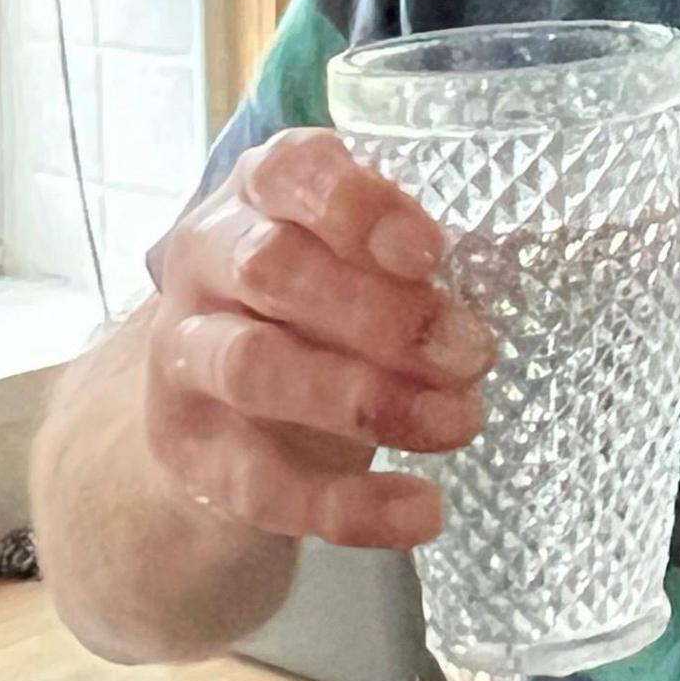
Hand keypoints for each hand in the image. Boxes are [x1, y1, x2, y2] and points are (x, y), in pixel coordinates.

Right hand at [141, 128, 491, 548]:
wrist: (218, 420)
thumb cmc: (316, 314)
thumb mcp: (355, 266)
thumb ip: (407, 264)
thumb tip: (494, 285)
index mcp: (257, 196)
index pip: (289, 171)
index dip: (358, 207)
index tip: (430, 253)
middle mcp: (206, 264)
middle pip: (272, 268)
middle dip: (380, 313)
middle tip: (473, 352)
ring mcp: (185, 360)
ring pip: (254, 369)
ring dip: (365, 399)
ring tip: (458, 422)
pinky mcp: (192, 456)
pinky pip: (262, 484)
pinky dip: (347, 505)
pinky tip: (422, 509)